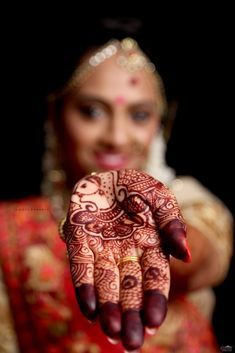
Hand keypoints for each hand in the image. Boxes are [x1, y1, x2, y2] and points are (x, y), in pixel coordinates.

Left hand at [62, 169, 190, 350]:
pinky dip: (85, 288)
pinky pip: (82, 268)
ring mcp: (102, 250)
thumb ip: (172, 223)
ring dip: (108, 308)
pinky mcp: (80, 243)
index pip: (154, 279)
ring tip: (111, 331)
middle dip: (131, 315)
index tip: (154, 322)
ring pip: (105, 284)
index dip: (154, 301)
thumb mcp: (160, 198)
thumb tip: (184, 254)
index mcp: (149, 247)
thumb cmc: (136, 188)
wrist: (106, 174)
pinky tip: (89, 308)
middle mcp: (126, 254)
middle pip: (129, 290)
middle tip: (132, 342)